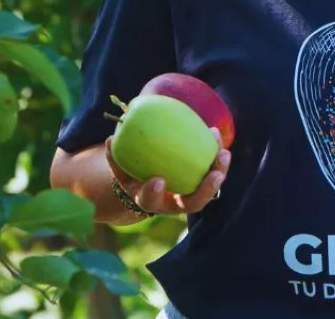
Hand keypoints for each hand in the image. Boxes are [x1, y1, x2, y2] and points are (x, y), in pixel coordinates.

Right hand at [105, 128, 230, 215]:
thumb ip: (114, 158)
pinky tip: (214, 132)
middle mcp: (173, 203)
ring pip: (208, 190)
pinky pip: (211, 170)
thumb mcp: (121, 169)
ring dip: (218, 172)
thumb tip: (111, 140)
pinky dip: (214, 153)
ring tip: (224, 153)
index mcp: (150, 200)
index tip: (158, 179)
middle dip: (205, 191)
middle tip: (214, 174)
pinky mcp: (199, 181)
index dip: (153, 193)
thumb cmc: (132, 172)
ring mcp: (189, 194)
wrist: (148, 180)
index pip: (151, 202)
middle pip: (193, 203)